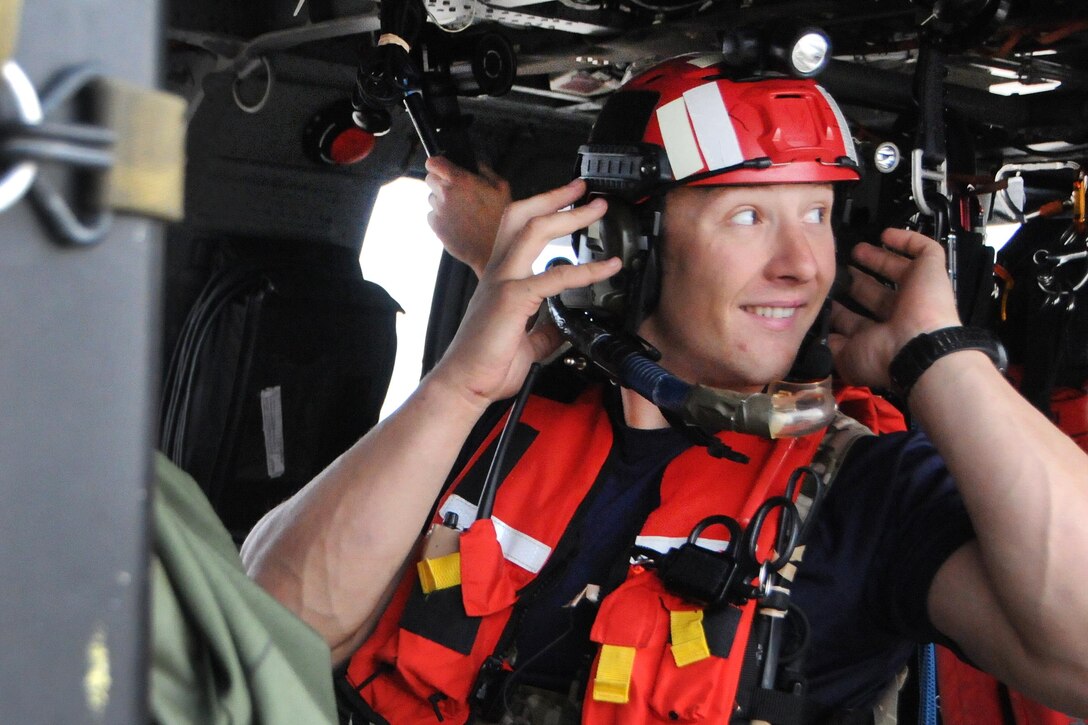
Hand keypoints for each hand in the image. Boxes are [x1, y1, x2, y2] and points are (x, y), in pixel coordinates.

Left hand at [425, 156, 511, 276]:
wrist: (495, 250)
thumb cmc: (502, 218)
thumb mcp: (501, 187)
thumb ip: (484, 170)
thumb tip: (473, 163)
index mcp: (460, 180)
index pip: (432, 162)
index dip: (438, 165)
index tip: (443, 169)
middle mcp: (445, 194)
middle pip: (430, 179)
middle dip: (440, 182)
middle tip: (457, 192)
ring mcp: (439, 211)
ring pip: (431, 198)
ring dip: (441, 201)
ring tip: (461, 211)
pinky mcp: (436, 227)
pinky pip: (432, 216)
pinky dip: (441, 217)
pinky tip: (457, 223)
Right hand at [429, 180, 620, 409]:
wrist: (464, 385)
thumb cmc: (486, 365)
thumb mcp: (527, 343)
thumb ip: (546, 329)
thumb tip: (566, 322)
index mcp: (500, 279)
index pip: (518, 231)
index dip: (543, 211)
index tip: (568, 203)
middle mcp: (499, 273)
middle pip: (523, 216)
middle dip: (555, 198)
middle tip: (584, 190)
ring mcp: (503, 282)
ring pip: (534, 230)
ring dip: (569, 215)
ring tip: (596, 208)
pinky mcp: (512, 299)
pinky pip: (554, 277)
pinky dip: (585, 270)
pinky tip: (607, 268)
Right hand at [829, 228, 961, 388]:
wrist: (914, 348)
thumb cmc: (925, 305)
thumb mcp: (930, 264)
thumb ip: (916, 245)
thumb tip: (888, 235)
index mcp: (911, 297)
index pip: (892, 274)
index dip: (878, 260)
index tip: (859, 248)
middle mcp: (890, 317)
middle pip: (868, 295)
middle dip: (853, 279)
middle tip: (836, 265)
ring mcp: (868, 337)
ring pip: (847, 318)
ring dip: (834, 304)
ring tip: (820, 286)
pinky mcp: (848, 353)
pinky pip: (830, 343)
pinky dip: (820, 333)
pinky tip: (809, 315)